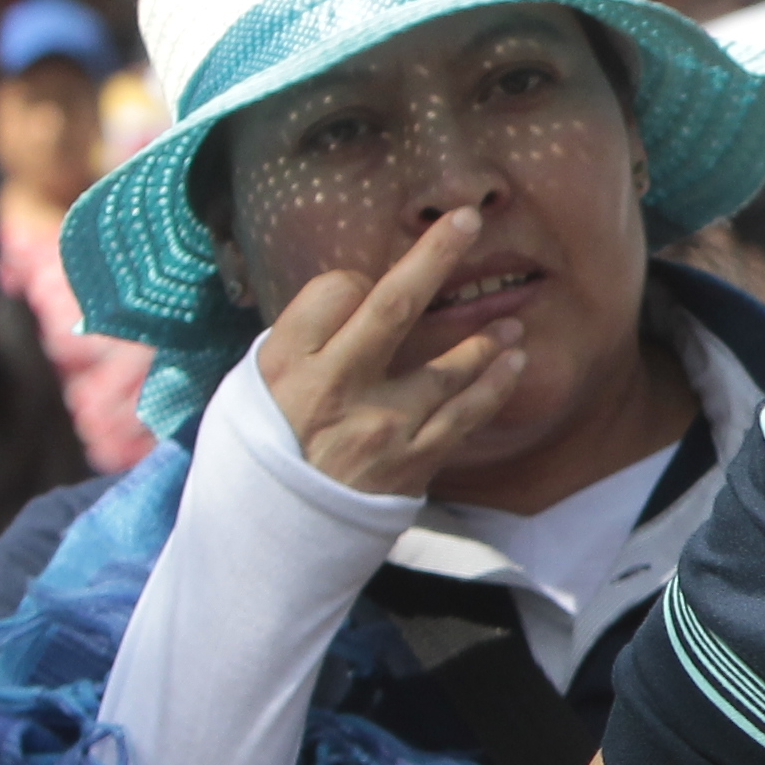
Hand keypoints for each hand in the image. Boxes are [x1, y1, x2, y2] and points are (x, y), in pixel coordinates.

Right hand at [253, 208, 528, 497]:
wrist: (267, 544)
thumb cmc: (259, 458)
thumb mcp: (251, 390)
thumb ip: (301, 345)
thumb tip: (352, 300)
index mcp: (287, 364)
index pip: (335, 291)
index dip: (355, 281)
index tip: (363, 287)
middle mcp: (335, 389)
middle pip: (394, 306)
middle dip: (435, 255)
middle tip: (468, 220)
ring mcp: (379, 428)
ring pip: (446, 367)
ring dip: (484, 338)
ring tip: (511, 322)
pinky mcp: (411, 465)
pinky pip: (464, 417)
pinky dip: (494, 386)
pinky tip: (513, 363)